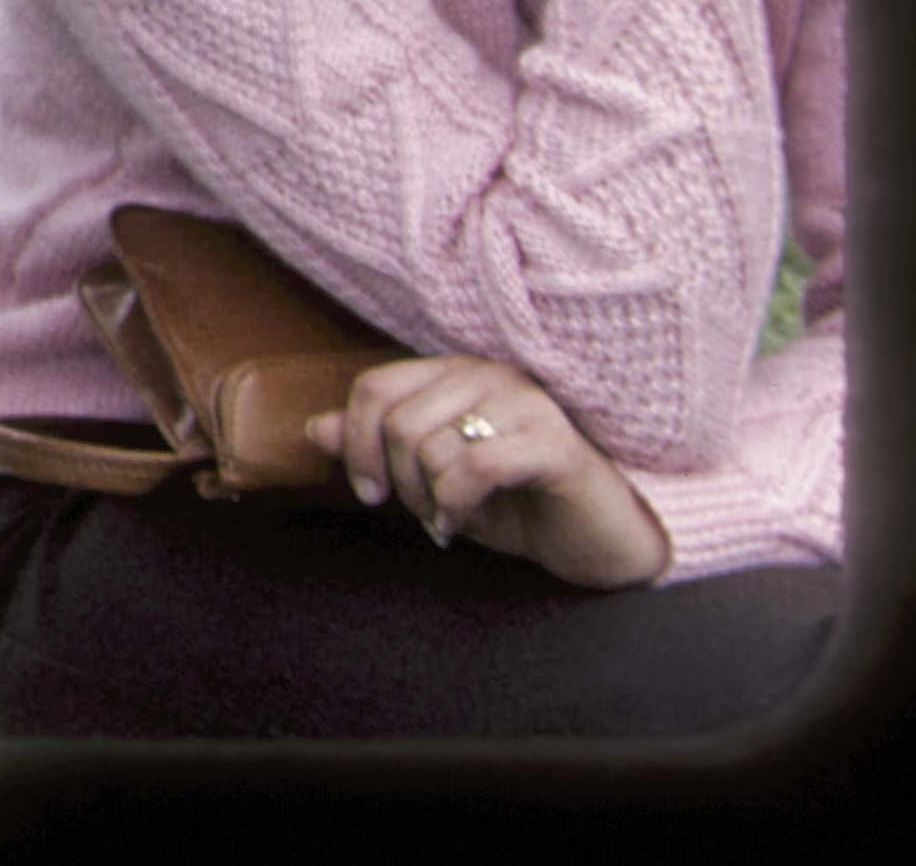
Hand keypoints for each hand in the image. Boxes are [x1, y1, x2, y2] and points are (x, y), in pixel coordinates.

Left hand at [313, 353, 672, 586]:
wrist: (600, 540)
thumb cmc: (518, 504)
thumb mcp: (435, 478)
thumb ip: (378, 449)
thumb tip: (315, 430)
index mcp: (454, 374)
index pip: (374, 388)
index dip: (356, 443)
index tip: (369, 492)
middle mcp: (488, 374)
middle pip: (396, 420)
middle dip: (396, 480)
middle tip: (425, 513)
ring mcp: (524, 403)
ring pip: (429, 442)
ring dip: (428, 498)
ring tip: (451, 517)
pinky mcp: (554, 443)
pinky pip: (473, 466)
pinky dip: (456, 504)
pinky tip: (466, 523)